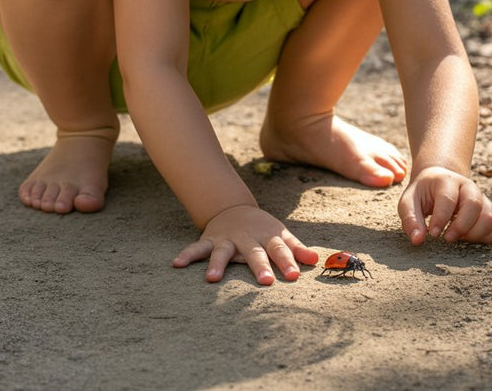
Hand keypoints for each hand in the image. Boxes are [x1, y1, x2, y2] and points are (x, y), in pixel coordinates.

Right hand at [172, 205, 319, 284]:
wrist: (234, 209)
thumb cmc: (262, 229)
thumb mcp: (281, 235)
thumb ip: (296, 249)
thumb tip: (316, 260)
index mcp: (267, 237)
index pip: (280, 249)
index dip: (288, 261)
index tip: (294, 275)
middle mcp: (247, 239)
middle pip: (254, 253)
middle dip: (260, 266)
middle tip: (265, 281)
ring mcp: (227, 240)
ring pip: (222, 252)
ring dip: (217, 264)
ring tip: (212, 279)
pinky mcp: (209, 241)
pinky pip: (196, 249)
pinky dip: (187, 255)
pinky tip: (176, 264)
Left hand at [398, 166, 491, 244]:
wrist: (438, 182)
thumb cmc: (422, 194)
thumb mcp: (408, 202)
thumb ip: (410, 219)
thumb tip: (418, 240)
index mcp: (447, 180)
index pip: (448, 199)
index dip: (441, 219)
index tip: (432, 234)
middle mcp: (468, 187)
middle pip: (474, 205)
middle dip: (461, 227)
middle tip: (447, 238)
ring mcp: (481, 198)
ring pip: (489, 217)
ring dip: (474, 234)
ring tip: (458, 238)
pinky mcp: (488, 211)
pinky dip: (485, 237)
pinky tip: (469, 239)